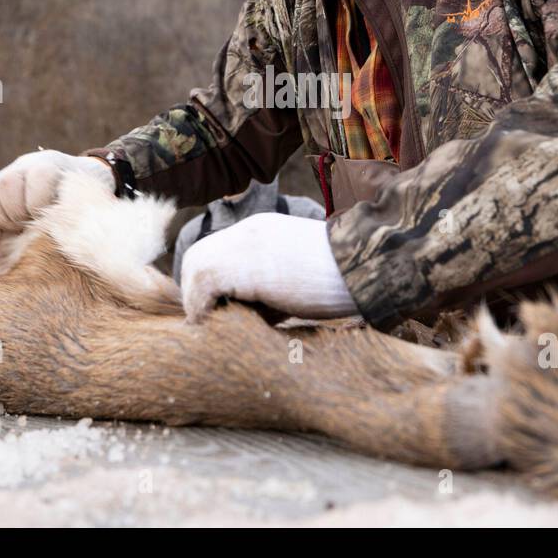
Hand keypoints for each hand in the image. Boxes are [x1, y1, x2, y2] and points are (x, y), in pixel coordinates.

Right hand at [0, 150, 115, 243]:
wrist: (77, 175)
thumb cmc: (84, 194)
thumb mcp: (86, 198)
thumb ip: (72, 212)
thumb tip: (57, 234)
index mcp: (51, 165)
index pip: (37, 179)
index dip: (37, 205)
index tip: (43, 223)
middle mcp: (26, 164)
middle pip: (6, 186)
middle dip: (13, 215)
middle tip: (26, 231)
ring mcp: (9, 172)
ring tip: (14, 233)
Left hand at [180, 213, 358, 323]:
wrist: (364, 264)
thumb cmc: (344, 279)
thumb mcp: (299, 277)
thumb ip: (271, 287)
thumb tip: (250, 316)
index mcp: (261, 231)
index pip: (217, 255)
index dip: (218, 287)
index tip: (232, 313)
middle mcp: (245, 231)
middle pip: (195, 261)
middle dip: (203, 295)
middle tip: (224, 323)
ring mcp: (240, 244)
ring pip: (193, 273)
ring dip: (205, 303)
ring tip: (231, 327)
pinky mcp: (240, 266)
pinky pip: (202, 290)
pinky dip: (209, 311)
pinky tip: (233, 327)